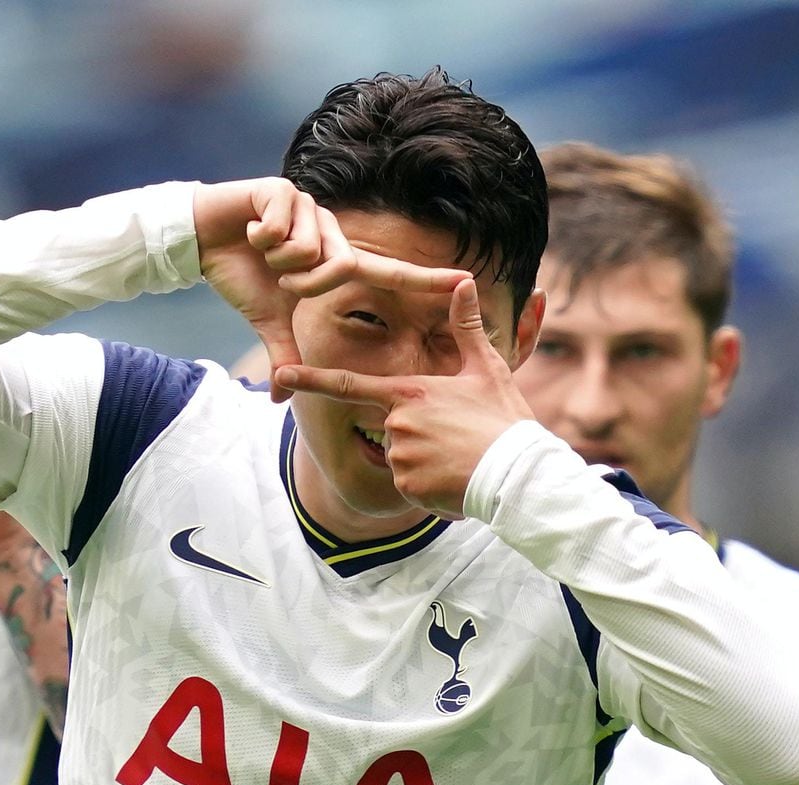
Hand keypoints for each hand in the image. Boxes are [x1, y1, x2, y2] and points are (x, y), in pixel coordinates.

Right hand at [193, 178, 469, 401]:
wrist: (201, 240)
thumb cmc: (242, 276)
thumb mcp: (268, 321)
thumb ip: (284, 353)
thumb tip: (279, 395)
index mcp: (335, 258)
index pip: (390, 272)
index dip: (427, 278)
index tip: (466, 281)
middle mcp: (331, 231)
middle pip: (343, 266)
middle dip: (307, 283)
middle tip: (281, 279)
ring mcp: (310, 207)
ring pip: (311, 249)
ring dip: (280, 260)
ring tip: (262, 249)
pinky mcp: (282, 190)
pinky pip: (283, 226)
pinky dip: (261, 236)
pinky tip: (250, 229)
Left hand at [275, 279, 534, 518]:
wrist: (518, 472)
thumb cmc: (503, 417)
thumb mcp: (486, 368)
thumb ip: (466, 327)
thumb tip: (463, 283)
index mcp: (409, 392)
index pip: (348, 384)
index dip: (310, 379)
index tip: (280, 374)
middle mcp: (397, 423)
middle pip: (392, 427)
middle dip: (420, 434)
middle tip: (458, 437)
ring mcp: (400, 457)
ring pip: (401, 458)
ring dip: (426, 461)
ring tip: (461, 458)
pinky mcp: (408, 487)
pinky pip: (410, 485)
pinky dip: (430, 485)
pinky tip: (456, 479)